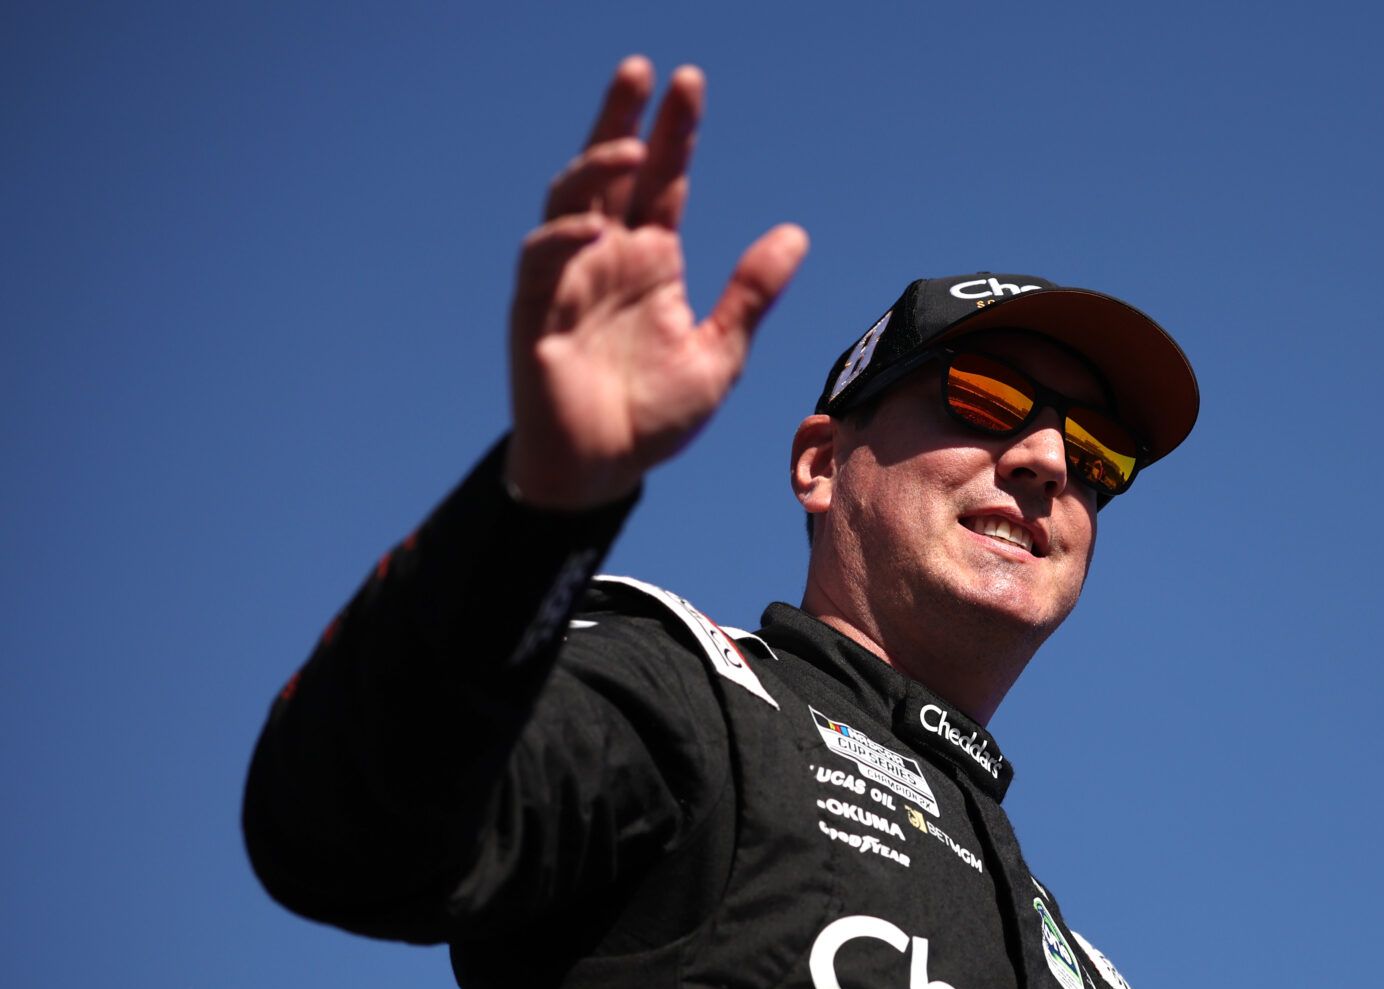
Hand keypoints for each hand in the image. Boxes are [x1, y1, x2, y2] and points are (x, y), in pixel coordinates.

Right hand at [506, 57, 808, 507]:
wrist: (604, 474)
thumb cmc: (655, 416)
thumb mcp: (719, 353)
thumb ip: (751, 294)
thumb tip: (796, 234)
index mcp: (650, 261)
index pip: (662, 181)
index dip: (673, 133)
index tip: (687, 82)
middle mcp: (605, 259)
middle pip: (608, 172)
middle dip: (621, 117)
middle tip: (641, 68)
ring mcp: (568, 284)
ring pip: (568, 205)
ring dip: (591, 171)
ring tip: (627, 147)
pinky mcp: (537, 318)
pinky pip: (541, 268)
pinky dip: (561, 242)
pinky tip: (589, 228)